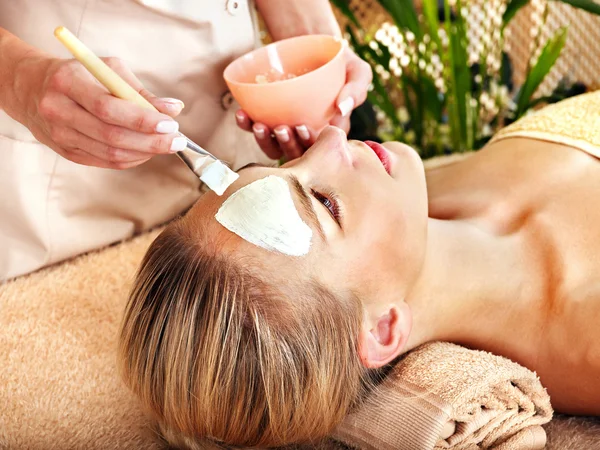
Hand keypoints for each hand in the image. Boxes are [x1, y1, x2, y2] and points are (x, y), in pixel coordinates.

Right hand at [15, 55, 185, 168]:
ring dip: (145, 152)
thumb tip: (174, 108)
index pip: (108, 108)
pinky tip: (147, 150)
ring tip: (166, 144)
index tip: (171, 123)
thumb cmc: (78, 74)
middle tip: (178, 140)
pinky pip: (106, 161)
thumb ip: (140, 91)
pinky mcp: (67, 152)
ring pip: (111, 154)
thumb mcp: (106, 70)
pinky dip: (132, 158)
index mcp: (68, 82)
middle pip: (112, 136)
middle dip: (152, 142)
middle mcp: (59, 111)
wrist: (31, 88)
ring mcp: (61, 136)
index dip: (142, 119)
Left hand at [235, 47, 371, 160]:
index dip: (311, 144)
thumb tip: (343, 108)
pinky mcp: (269, 119)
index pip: (320, 147)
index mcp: (329, 131)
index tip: (305, 128)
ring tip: (259, 125)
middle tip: (283, 128)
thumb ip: (356, 90)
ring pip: (274, 147)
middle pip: (296, 152)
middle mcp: (307, 136)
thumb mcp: (357, 72)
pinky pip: (255, 129)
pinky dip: (246, 125)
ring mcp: (287, 130)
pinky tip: (242, 114)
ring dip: (264, 141)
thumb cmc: (342, 64)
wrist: (317, 50)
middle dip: (287, 145)